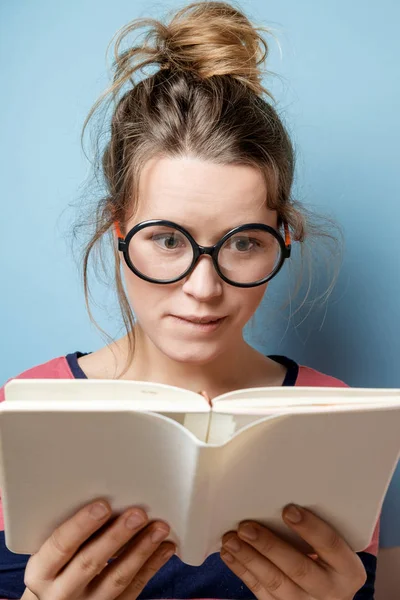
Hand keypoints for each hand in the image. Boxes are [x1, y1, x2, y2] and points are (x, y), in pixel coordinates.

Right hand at [23, 499, 173, 598]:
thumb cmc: (58, 565)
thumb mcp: (51, 553)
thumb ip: (71, 532)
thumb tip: (108, 493)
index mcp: (41, 571)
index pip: (60, 546)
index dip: (81, 525)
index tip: (103, 505)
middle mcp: (61, 593)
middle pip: (90, 562)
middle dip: (116, 536)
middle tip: (138, 513)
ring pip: (117, 579)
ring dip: (142, 550)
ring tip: (160, 527)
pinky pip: (134, 589)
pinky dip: (152, 566)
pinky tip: (165, 548)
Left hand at [220, 504, 366, 599]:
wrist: (329, 594)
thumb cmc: (330, 558)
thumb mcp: (335, 547)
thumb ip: (319, 527)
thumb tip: (284, 491)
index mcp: (348, 570)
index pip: (331, 546)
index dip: (310, 528)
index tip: (288, 510)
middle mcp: (329, 591)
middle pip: (298, 568)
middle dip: (270, 547)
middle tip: (246, 527)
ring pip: (275, 583)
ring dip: (249, 558)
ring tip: (231, 538)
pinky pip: (259, 590)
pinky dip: (241, 570)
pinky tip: (229, 553)